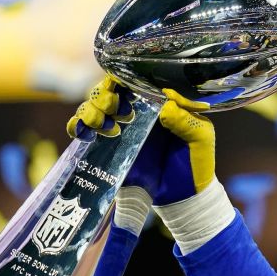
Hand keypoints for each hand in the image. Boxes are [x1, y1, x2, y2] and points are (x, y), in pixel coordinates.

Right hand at [68, 78, 215, 205]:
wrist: (184, 195)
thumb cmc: (195, 161)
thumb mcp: (200, 137)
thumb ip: (187, 119)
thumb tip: (165, 104)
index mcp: (154, 103)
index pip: (129, 80)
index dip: (121, 79)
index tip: (124, 91)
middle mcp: (133, 112)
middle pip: (105, 91)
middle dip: (104, 96)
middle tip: (117, 111)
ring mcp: (117, 130)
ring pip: (90, 107)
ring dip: (91, 111)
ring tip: (108, 127)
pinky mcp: (106, 149)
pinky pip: (81, 131)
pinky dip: (76, 126)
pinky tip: (86, 133)